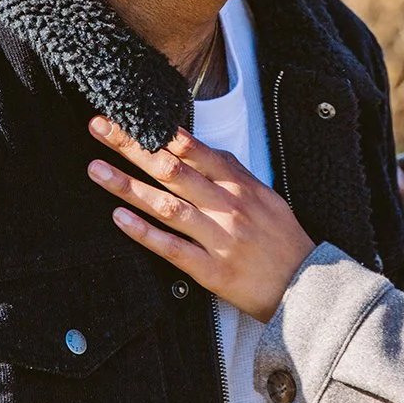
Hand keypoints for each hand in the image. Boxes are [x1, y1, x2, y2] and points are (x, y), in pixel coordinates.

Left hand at [87, 116, 317, 321]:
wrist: (307, 285)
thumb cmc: (281, 239)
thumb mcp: (264, 195)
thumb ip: (230, 172)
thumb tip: (194, 147)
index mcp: (240, 185)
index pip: (192, 149)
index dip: (156, 132)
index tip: (126, 117)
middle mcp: (228, 206)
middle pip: (172, 170)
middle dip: (132, 147)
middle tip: (100, 130)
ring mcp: (219, 238)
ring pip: (166, 205)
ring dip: (128, 186)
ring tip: (96, 169)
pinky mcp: (212, 270)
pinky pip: (172, 248)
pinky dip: (144, 232)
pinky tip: (119, 218)